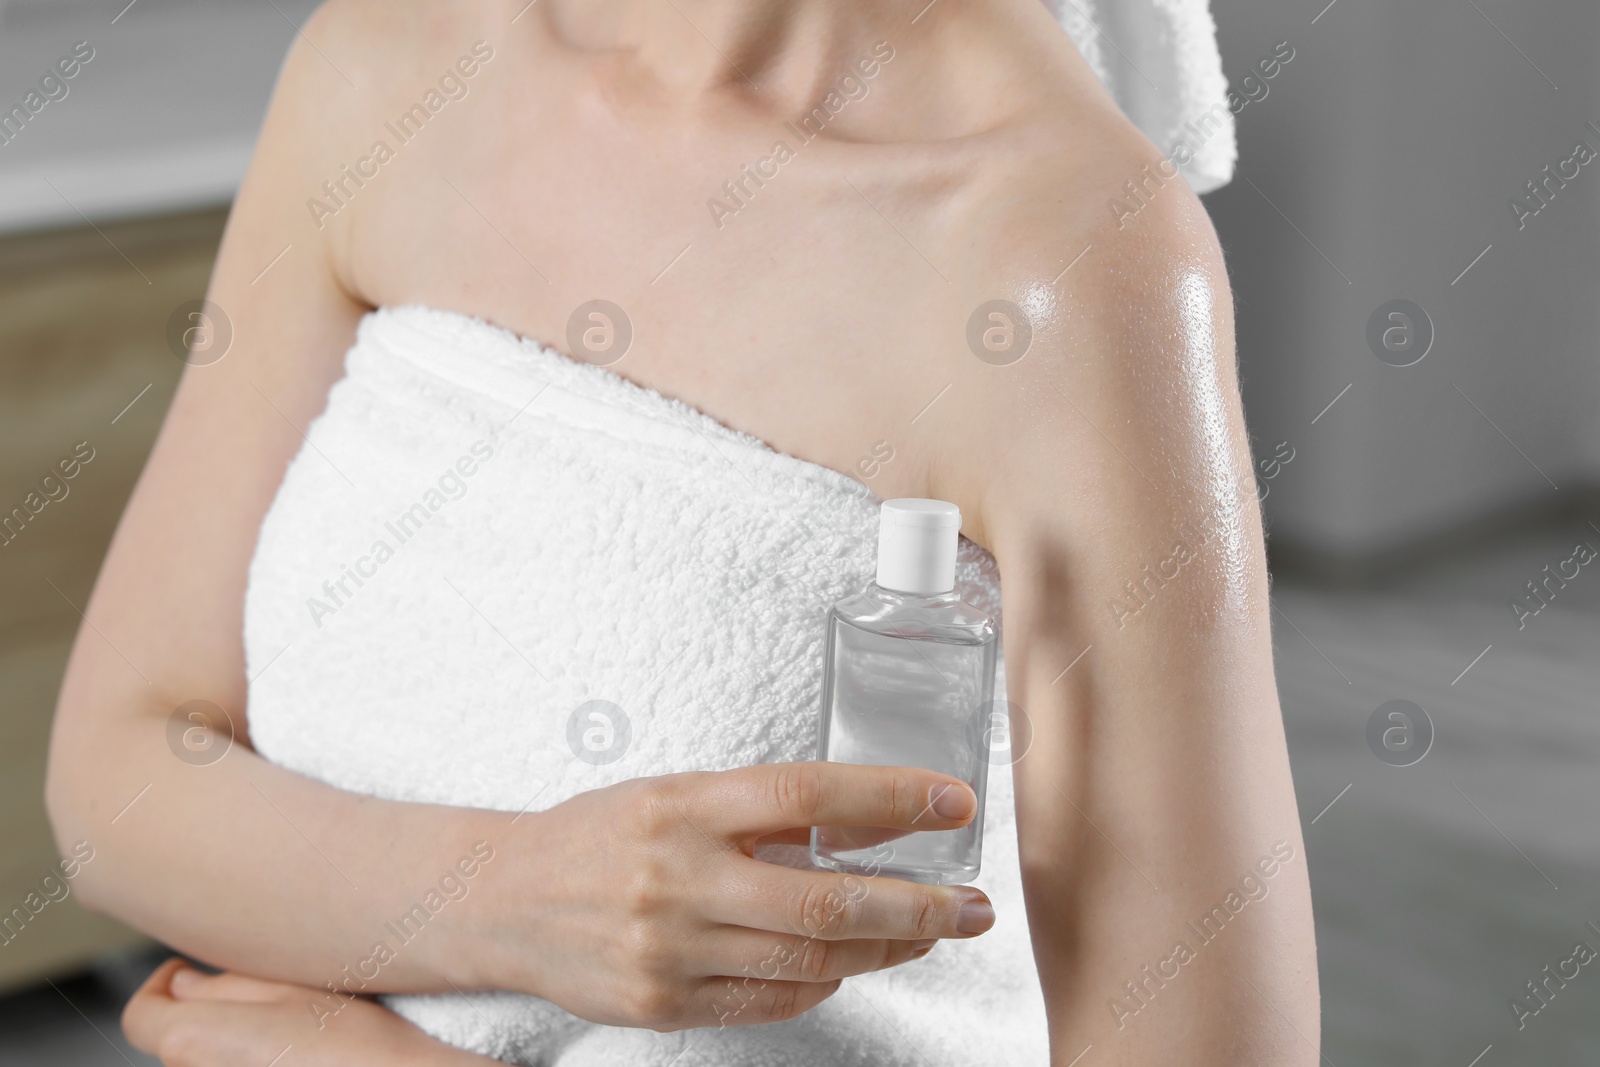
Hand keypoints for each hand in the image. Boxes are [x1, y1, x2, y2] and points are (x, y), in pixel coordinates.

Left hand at [122, 958, 491, 1065]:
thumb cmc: (356, 1047)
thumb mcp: (293, 988)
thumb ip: (224, 984)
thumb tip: (182, 984)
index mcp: (193, 1040)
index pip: (140, 1014)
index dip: (162, 984)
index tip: (191, 970)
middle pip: (179, 1040)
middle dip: (211, 1015)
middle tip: (267, 997)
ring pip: (210, 1060)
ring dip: (234, 1046)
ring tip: (294, 1034)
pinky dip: (256, 1062)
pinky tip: (298, 1060)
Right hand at [479, 761, 993, 1030]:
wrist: (503, 901)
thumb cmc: (596, 836)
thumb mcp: (673, 794)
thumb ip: (758, 809)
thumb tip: (867, 820)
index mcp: (684, 806)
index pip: (807, 795)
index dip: (891, 798)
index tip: (952, 801)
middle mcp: (678, 877)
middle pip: (824, 901)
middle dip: (918, 907)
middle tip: (972, 906)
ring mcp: (670, 950)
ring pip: (809, 962)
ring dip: (885, 951)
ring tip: (926, 933)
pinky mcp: (664, 1004)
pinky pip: (769, 1002)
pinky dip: (823, 986)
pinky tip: (846, 967)